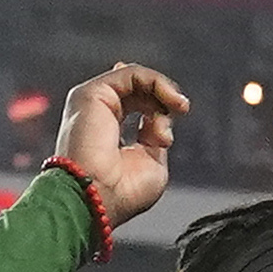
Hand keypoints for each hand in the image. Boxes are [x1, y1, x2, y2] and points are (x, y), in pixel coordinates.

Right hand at [46, 62, 190, 232]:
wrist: (97, 198)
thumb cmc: (121, 193)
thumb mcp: (152, 163)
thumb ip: (155, 136)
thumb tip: (159, 117)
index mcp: (108, 132)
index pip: (135, 103)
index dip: (159, 107)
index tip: (167, 137)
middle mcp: (98, 115)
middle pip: (138, 89)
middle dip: (164, 100)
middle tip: (181, 112)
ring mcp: (93, 103)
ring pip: (136, 78)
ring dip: (164, 89)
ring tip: (179, 107)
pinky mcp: (92, 93)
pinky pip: (132, 74)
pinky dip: (156, 82)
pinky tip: (169, 100)